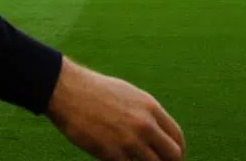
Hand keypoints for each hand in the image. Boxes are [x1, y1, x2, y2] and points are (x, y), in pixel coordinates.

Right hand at [45, 56, 184, 160]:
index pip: (177, 137)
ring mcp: (130, 141)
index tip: (170, 157)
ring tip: (135, 159)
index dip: (176, 151)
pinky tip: (118, 159)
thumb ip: (145, 113)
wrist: (68, 91)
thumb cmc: (95, 91)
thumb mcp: (128, 95)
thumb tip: (156, 131)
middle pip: (173, 156)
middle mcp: (145, 125)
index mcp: (150, 107)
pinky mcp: (113, 154)